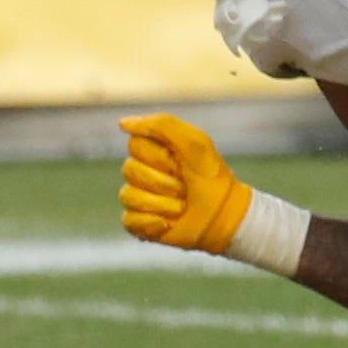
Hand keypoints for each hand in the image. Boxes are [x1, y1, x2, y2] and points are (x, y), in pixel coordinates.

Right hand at [118, 112, 253, 253]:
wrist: (224, 215)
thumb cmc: (210, 177)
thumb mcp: (195, 142)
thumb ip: (162, 125)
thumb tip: (123, 123)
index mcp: (153, 150)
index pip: (135, 145)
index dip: (160, 157)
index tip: (181, 164)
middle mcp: (141, 172)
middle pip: (130, 170)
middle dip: (164, 182)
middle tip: (185, 187)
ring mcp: (138, 197)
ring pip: (129, 196)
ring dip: (162, 204)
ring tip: (181, 207)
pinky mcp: (138, 222)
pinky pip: (129, 220)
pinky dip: (151, 223)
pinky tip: (168, 223)